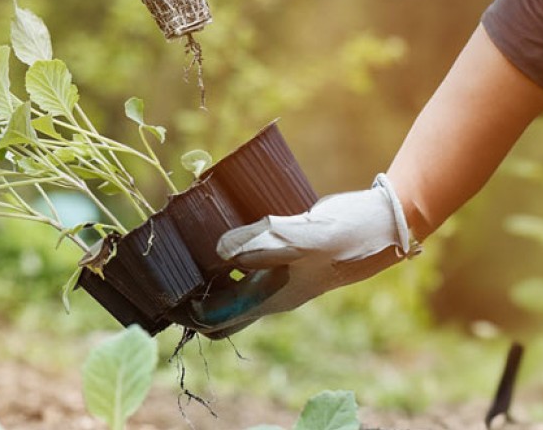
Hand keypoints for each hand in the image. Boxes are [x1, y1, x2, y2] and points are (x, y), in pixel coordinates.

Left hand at [166, 174, 419, 335]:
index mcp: (272, 298)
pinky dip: (228, 248)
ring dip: (207, 268)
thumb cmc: (346, 235)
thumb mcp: (300, 237)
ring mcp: (278, 272)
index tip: (158, 292)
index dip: (185, 310)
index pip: (216, 318)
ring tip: (183, 242)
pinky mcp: (284, 252)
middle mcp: (271, 290)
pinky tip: (216, 224)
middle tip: (164, 267)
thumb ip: (259, 243)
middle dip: (190, 292)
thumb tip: (217, 249)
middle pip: (219, 305)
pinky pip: (246, 257)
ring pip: (230, 280)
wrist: (384, 223)